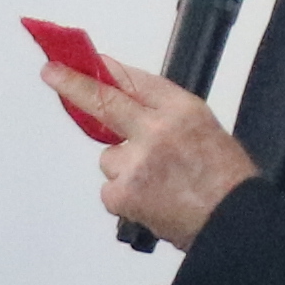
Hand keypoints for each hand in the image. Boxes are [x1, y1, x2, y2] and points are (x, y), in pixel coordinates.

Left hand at [45, 48, 257, 251]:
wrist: (234, 222)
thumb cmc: (227, 183)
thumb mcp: (207, 133)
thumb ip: (167, 119)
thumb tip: (131, 113)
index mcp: (183, 110)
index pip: (137, 82)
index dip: (110, 71)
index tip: (90, 61)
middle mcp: (157, 130)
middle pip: (105, 101)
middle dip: (74, 84)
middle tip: (50, 73)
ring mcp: (137, 162)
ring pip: (110, 159)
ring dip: (126, 171)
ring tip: (159, 187)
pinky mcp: (123, 192)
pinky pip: (110, 190)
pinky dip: (125, 198)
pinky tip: (151, 203)